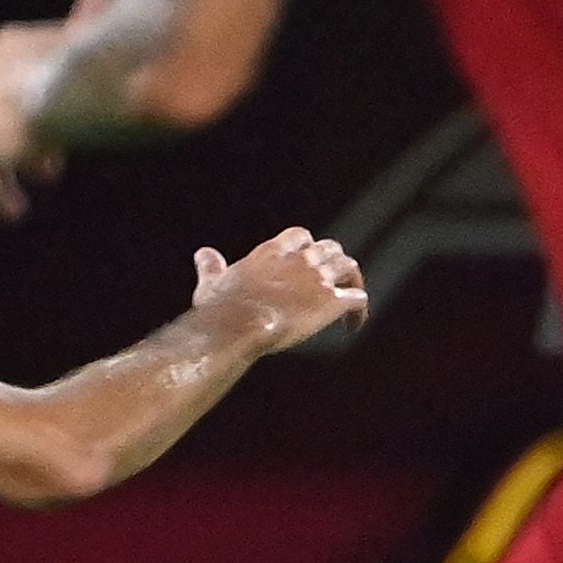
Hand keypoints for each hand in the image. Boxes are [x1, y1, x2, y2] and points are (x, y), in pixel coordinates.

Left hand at [0, 0, 112, 221]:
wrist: (81, 82)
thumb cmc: (99, 54)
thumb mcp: (95, 37)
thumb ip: (89, 24)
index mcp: (6, 44)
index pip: (12, 77)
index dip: (36, 101)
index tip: (59, 130)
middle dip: (29, 135)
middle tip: (54, 162)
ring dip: (17, 162)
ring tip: (47, 176)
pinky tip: (14, 213)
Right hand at [191, 226, 368, 353]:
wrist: (238, 326)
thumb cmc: (222, 308)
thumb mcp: (212, 282)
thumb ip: (211, 266)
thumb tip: (203, 254)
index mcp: (272, 252)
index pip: (300, 236)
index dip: (307, 247)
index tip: (307, 261)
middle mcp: (299, 260)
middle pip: (330, 247)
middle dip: (334, 261)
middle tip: (334, 281)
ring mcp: (317, 280)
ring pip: (349, 266)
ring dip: (352, 281)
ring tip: (349, 302)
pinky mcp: (331, 302)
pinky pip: (358, 298)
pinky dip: (359, 310)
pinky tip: (353, 325)